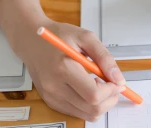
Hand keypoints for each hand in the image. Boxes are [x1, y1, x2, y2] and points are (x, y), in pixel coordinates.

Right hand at [0, 0, 125, 121]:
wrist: (31, 40)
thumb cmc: (59, 36)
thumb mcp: (86, 38)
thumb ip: (104, 58)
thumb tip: (118, 79)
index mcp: (64, 68)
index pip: (94, 94)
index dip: (111, 91)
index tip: (116, 81)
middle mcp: (55, 87)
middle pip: (92, 109)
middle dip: (109, 100)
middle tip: (113, 85)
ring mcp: (51, 97)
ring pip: (86, 114)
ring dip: (100, 104)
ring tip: (100, 85)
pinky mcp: (50, 101)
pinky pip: (77, 112)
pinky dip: (88, 105)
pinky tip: (88, 89)